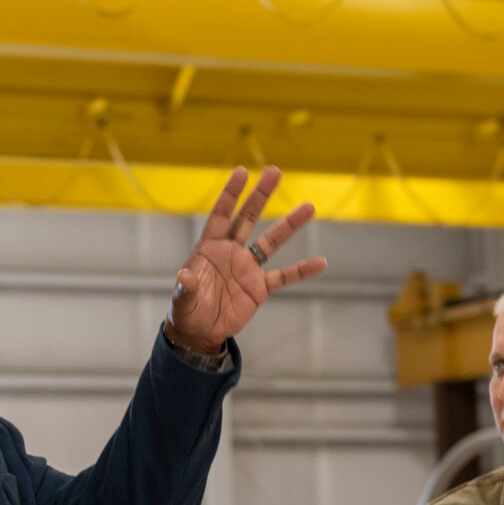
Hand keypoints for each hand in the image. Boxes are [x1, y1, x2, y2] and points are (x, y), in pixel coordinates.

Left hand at [164, 166, 325, 353]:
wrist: (200, 333)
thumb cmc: (187, 311)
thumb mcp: (183, 300)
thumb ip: (185, 288)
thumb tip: (185, 276)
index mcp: (210, 248)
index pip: (221, 214)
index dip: (231, 194)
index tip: (242, 171)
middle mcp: (231, 252)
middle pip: (248, 217)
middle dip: (261, 195)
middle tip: (275, 171)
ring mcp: (247, 268)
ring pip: (271, 241)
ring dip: (289, 224)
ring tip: (309, 206)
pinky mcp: (259, 288)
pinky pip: (284, 276)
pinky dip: (302, 270)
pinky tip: (321, 261)